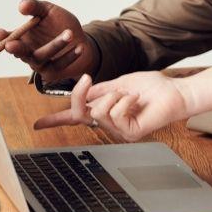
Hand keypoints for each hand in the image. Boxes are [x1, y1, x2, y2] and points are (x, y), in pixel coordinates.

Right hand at [0, 0, 99, 83]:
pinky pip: (59, 65)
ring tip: (69, 33)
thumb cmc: (59, 23)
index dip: (1, 37)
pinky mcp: (53, 72)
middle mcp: (27, 52)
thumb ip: (35, 7)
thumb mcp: (48, 11)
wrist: (79, 38)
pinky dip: (69, 56)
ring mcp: (39, 64)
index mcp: (22, 37)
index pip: (7, 39)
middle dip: (16, 49)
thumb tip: (22, 5)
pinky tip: (79, 47)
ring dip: (55, 45)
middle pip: (20, 53)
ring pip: (41, 57)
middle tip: (11, 45)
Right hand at [33, 71, 187, 139]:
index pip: (75, 118)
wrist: (174, 91)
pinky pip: (115, 113)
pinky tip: (136, 101)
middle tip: (86, 78)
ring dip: (113, 95)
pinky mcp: (130, 133)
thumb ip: (99, 89)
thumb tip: (82, 91)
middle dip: (80, 93)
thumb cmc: (151, 88)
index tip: (36, 125)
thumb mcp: (118, 83)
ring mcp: (119, 131)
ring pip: (98, 111)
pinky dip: (125, 100)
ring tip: (129, 95)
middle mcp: (108, 124)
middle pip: (79, 112)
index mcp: (104, 111)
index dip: (55, 121)